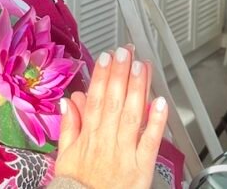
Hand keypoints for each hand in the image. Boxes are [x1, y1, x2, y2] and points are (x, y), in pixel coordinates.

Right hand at [55, 46, 167, 188]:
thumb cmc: (78, 185)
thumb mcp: (65, 155)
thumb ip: (68, 126)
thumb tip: (68, 101)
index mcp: (88, 135)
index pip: (95, 98)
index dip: (100, 76)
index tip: (106, 57)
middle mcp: (106, 139)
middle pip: (114, 101)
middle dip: (120, 73)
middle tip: (126, 51)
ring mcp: (125, 152)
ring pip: (132, 114)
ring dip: (138, 88)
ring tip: (142, 66)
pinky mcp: (142, 168)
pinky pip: (150, 142)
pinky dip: (156, 121)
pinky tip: (161, 102)